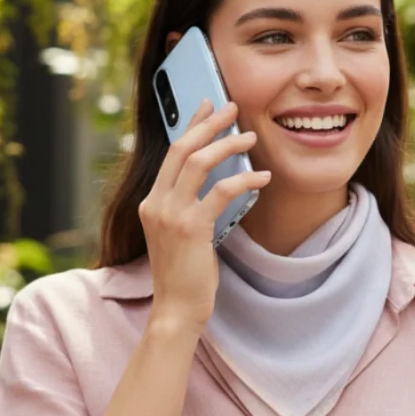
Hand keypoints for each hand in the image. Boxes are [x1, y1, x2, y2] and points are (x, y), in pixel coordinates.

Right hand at [138, 99, 270, 331]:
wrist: (176, 309)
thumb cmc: (184, 273)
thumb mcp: (181, 232)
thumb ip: (190, 205)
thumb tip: (220, 177)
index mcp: (151, 202)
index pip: (171, 153)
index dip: (190, 125)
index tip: (207, 106)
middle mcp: (155, 203)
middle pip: (182, 148)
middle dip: (209, 123)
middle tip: (233, 107)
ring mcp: (170, 215)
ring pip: (199, 163)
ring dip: (228, 145)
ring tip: (251, 138)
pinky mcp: (191, 228)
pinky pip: (221, 192)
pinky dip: (245, 180)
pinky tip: (263, 178)